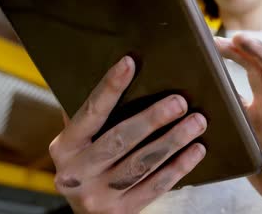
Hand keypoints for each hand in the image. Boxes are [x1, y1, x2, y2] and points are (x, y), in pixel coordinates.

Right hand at [49, 56, 206, 213]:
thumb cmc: (88, 166)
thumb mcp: (79, 144)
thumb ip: (92, 118)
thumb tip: (121, 75)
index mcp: (65, 148)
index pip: (89, 112)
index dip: (109, 87)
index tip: (129, 63)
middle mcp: (76, 173)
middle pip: (120, 140)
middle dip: (152, 119)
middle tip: (180, 102)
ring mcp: (98, 196)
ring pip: (142, 164)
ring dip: (173, 141)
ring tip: (197, 122)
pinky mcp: (121, 211)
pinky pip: (156, 186)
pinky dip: (179, 167)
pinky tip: (196, 150)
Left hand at [216, 35, 261, 212]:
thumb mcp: (252, 141)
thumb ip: (238, 124)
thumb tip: (205, 112)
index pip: (250, 72)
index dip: (233, 55)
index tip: (211, 44)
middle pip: (260, 68)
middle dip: (240, 50)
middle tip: (217, 38)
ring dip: (261, 54)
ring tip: (240, 38)